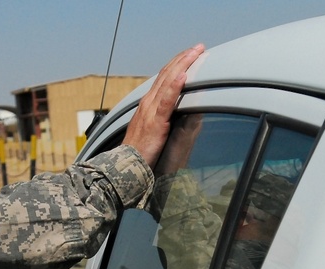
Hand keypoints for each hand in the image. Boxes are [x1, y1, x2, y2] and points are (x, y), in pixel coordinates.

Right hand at [122, 44, 204, 166]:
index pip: (163, 77)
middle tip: (198, 47)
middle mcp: (148, 103)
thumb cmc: (139, 151)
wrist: (126, 165)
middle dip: (183, 58)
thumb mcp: (152, 129)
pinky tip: (183, 76)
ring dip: (182, 65)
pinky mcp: (156, 122)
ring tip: (195, 53)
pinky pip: (166, 101)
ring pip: (167, 82)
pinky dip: (175, 87)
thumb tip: (174, 111)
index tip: (190, 54)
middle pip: (166, 74)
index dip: (177, 63)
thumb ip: (161, 117)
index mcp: (147, 104)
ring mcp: (151, 111)